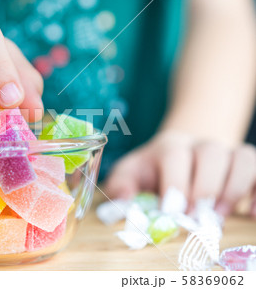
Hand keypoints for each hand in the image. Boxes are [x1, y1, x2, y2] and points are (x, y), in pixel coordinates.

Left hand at [103, 131, 255, 216]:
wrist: (180, 156)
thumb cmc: (152, 171)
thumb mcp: (129, 174)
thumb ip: (120, 184)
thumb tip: (123, 199)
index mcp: (170, 146)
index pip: (175, 154)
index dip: (175, 181)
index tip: (171, 211)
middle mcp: (201, 145)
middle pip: (211, 153)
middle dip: (204, 187)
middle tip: (195, 218)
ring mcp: (227, 153)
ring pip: (242, 157)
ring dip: (234, 189)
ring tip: (219, 216)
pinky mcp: (246, 164)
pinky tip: (252, 215)